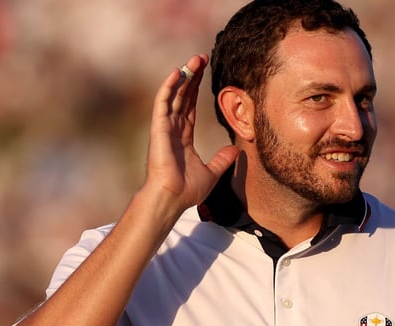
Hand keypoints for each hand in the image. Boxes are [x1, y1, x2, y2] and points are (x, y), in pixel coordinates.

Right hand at [145, 54, 238, 210]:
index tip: (205, 72)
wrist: (172, 198)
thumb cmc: (186, 190)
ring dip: (183, 76)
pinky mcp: (159, 129)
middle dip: (192, 76)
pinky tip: (177, 73)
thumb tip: (236, 151)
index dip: (196, 89)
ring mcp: (164, 128)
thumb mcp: (212, 172)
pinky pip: (162, 104)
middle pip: (182, 96)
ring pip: (173, 95)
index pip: (190, 106)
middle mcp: (173, 129)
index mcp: (183, 137)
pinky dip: (168, 88)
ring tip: (194, 60)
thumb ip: (222, 160)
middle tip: (201, 58)